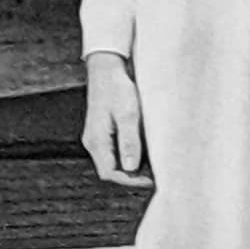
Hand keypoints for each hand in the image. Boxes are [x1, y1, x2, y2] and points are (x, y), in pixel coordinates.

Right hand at [82, 52, 153, 187]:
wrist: (107, 68)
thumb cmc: (117, 88)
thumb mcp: (128, 114)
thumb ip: (129, 141)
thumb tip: (131, 168)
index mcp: (96, 140)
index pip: (109, 173)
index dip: (130, 180)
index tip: (151, 180)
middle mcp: (93, 142)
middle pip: (111, 170)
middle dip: (132, 176)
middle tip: (155, 175)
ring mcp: (97, 138)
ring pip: (113, 162)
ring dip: (132, 167)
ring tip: (153, 166)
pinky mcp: (104, 132)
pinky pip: (115, 151)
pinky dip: (129, 155)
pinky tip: (145, 153)